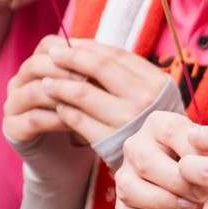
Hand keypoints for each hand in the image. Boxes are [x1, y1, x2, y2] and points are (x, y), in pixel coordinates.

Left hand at [5, 37, 171, 148]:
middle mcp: (144, 99)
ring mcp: (126, 121)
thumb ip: (125, 73)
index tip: (70, 43)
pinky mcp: (109, 141)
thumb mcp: (151, 95)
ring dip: (60, 84)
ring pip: (83, 92)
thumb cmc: (149, 123)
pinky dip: (64, 109)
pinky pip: (78, 119)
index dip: (89, 46)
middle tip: (52, 54)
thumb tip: (83, 47)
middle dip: (71, 58)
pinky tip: (58, 106)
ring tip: (47, 81)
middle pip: (99, 68)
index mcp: (156, 82)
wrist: (161, 165)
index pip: (116, 55)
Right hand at [113, 111, 207, 208]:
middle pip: (146, 162)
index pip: (172, 132)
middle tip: (203, 195)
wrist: (203, 205)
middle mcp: (135, 145)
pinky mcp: (120, 206)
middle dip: (179, 183)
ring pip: (130, 190)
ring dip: (166, 203)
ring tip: (190, 206)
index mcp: (159, 124)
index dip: (195, 154)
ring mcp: (123, 176)